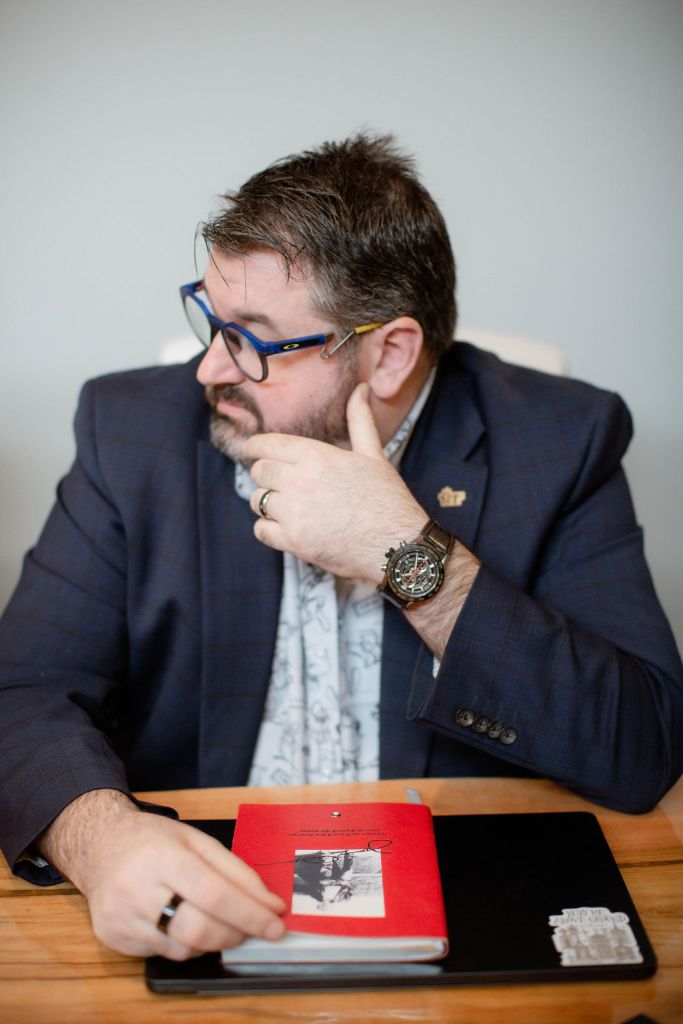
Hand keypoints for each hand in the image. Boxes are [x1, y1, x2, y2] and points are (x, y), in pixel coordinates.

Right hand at [41, 792, 285, 959]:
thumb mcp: (196, 840)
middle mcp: (137, 887)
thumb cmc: (152, 840)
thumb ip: (235, 871)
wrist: (99, 845)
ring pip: (183, 948)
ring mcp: (121, 916)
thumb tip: (270, 904)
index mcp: (162, 855)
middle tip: (254, 928)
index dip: (251, 914)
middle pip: (199, 928)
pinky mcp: (113, 938)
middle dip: (236, 933)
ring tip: (220, 923)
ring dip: (213, 941)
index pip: (215, 894)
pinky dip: (186, 945)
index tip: (276, 924)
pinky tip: (185, 924)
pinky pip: (164, 954)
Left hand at [244, 383, 426, 579]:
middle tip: (282, 483)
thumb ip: (359, 420)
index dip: (255, 447)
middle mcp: (299, 481)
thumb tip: (361, 389)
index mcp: (316, 456)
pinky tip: (288, 527)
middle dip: (266, 475)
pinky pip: (261, 530)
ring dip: (268, 503)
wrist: (397, 545)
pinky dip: (269, 529)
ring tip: (289, 506)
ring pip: (257, 500)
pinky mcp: (293, 541)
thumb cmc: (387, 499)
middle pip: (258, 471)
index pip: (266, 445)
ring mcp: (294, 513)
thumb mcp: (374, 455)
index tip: (253, 451)